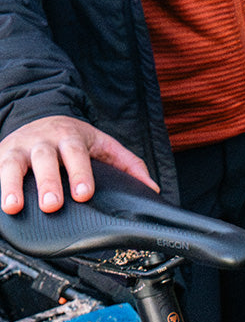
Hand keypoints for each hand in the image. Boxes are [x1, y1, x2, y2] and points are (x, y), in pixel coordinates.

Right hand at [0, 115, 158, 214]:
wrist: (40, 115)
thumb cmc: (74, 138)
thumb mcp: (103, 144)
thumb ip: (128, 164)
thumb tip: (152, 188)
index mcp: (70, 137)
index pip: (76, 154)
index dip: (80, 174)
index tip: (84, 194)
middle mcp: (42, 141)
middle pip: (44, 159)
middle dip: (48, 182)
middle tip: (52, 205)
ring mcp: (19, 147)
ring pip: (12, 163)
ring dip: (11, 185)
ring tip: (13, 206)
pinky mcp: (0, 154)